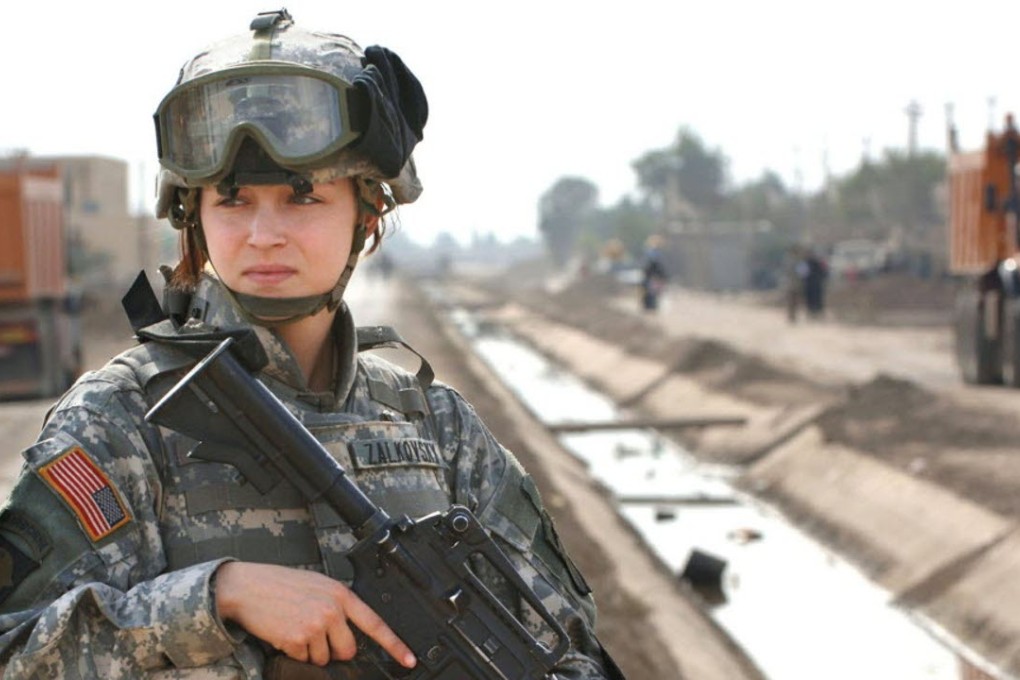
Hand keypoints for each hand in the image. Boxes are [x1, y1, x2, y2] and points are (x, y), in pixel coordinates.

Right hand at [214, 561, 415, 667]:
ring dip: (311, 651)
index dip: (395, 645)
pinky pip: (303, 660)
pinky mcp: (297, 640)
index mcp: (340, 594)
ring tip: (295, 627)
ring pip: (324, 659)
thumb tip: (347, 632)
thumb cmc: (280, 584)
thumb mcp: (317, 585)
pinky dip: (293, 652)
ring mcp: (315, 626)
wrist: (247, 587)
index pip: (375, 623)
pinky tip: (284, 632)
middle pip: (348, 650)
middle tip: (315, 633)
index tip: (409, 659)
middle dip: (334, 650)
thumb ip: (337, 605)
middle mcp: (332, 610)